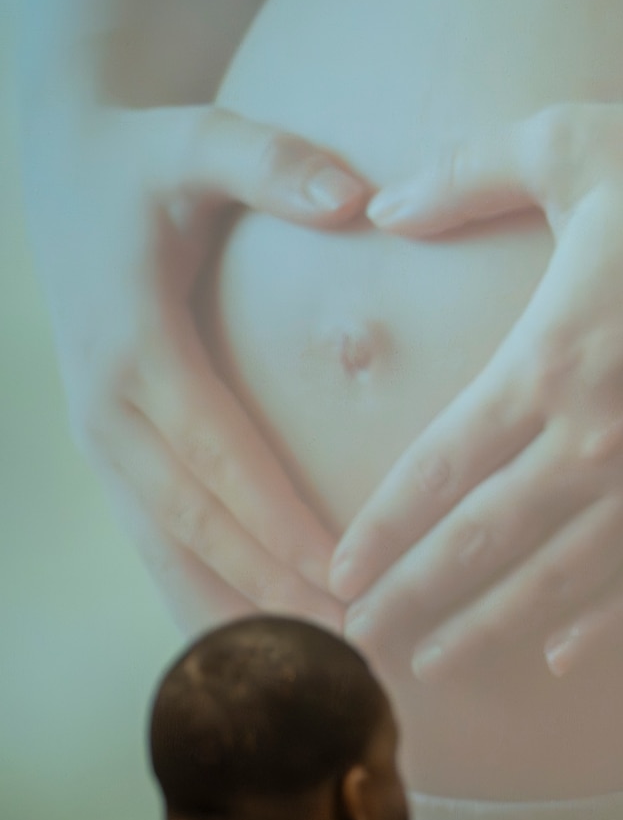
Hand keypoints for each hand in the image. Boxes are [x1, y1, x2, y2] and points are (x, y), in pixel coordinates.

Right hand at [21, 104, 369, 629]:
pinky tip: (261, 656)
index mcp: (136, 352)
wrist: (70, 163)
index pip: (221, 458)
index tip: (346, 577)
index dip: (281, 522)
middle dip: (275, 595)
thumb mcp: (201, 139)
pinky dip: (208, 599)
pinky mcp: (119, 454)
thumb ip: (275, 163)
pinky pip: (163, 544)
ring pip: (175, 553)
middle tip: (356, 655)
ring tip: (321, 680)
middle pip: (201, 527)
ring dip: (242, 618)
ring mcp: (107, 443)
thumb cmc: (150, 157)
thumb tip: (355, 196)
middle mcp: (111, 414)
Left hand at [334, 101, 622, 679]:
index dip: (381, 531)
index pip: (439, 471)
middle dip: (412, 601)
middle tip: (357, 647)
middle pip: (483, 545)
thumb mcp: (572, 144)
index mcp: (549, 361)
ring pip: (562, 581)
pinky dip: (607, 626)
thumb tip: (382, 204)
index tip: (337, 573)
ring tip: (434, 666)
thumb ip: (466, 173)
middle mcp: (603, 440)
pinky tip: (564, 655)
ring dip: (490, 629)